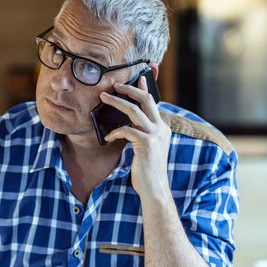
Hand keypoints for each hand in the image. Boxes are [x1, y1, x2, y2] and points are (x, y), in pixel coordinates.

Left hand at [101, 76, 171, 201]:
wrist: (154, 188)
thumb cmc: (147, 170)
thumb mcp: (147, 148)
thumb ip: (142, 134)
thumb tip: (129, 123)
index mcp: (163, 128)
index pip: (153, 103)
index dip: (145, 90)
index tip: (139, 79)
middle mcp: (162, 128)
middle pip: (145, 100)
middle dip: (129, 89)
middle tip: (114, 85)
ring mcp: (155, 135)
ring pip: (133, 110)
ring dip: (116, 102)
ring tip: (104, 98)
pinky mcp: (146, 143)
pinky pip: (126, 130)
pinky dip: (114, 132)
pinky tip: (108, 138)